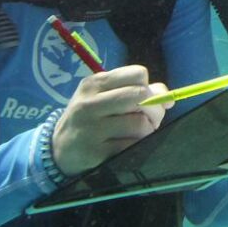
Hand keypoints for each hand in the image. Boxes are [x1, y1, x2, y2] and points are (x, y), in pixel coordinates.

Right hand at [51, 65, 172, 177]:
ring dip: (147, 131)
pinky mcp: (96, 152)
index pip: (137, 74)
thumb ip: (134, 90)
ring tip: (139, 134)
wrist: (59, 147)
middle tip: (150, 119)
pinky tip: (130, 145)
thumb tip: (168, 96)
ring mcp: (92, 128)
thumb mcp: (103, 96)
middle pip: (141, 96)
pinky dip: (139, 146)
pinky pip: (133, 146)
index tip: (143, 98)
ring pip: (140, 124)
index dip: (148, 86)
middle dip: (154, 109)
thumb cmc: (89, 117)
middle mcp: (90, 103)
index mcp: (94, 84)